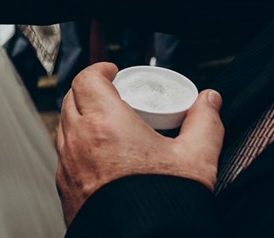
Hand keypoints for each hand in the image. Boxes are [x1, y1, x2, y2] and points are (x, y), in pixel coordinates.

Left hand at [56, 63, 223, 224]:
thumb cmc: (163, 204)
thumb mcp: (196, 159)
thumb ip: (205, 124)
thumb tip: (209, 101)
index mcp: (105, 124)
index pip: (86, 79)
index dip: (99, 70)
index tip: (112, 71)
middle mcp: (79, 140)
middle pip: (72, 99)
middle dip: (89, 90)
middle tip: (112, 95)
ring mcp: (67, 164)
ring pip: (65, 126)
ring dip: (80, 117)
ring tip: (106, 124)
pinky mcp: (64, 186)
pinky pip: (64, 153)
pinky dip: (77, 144)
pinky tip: (99, 155)